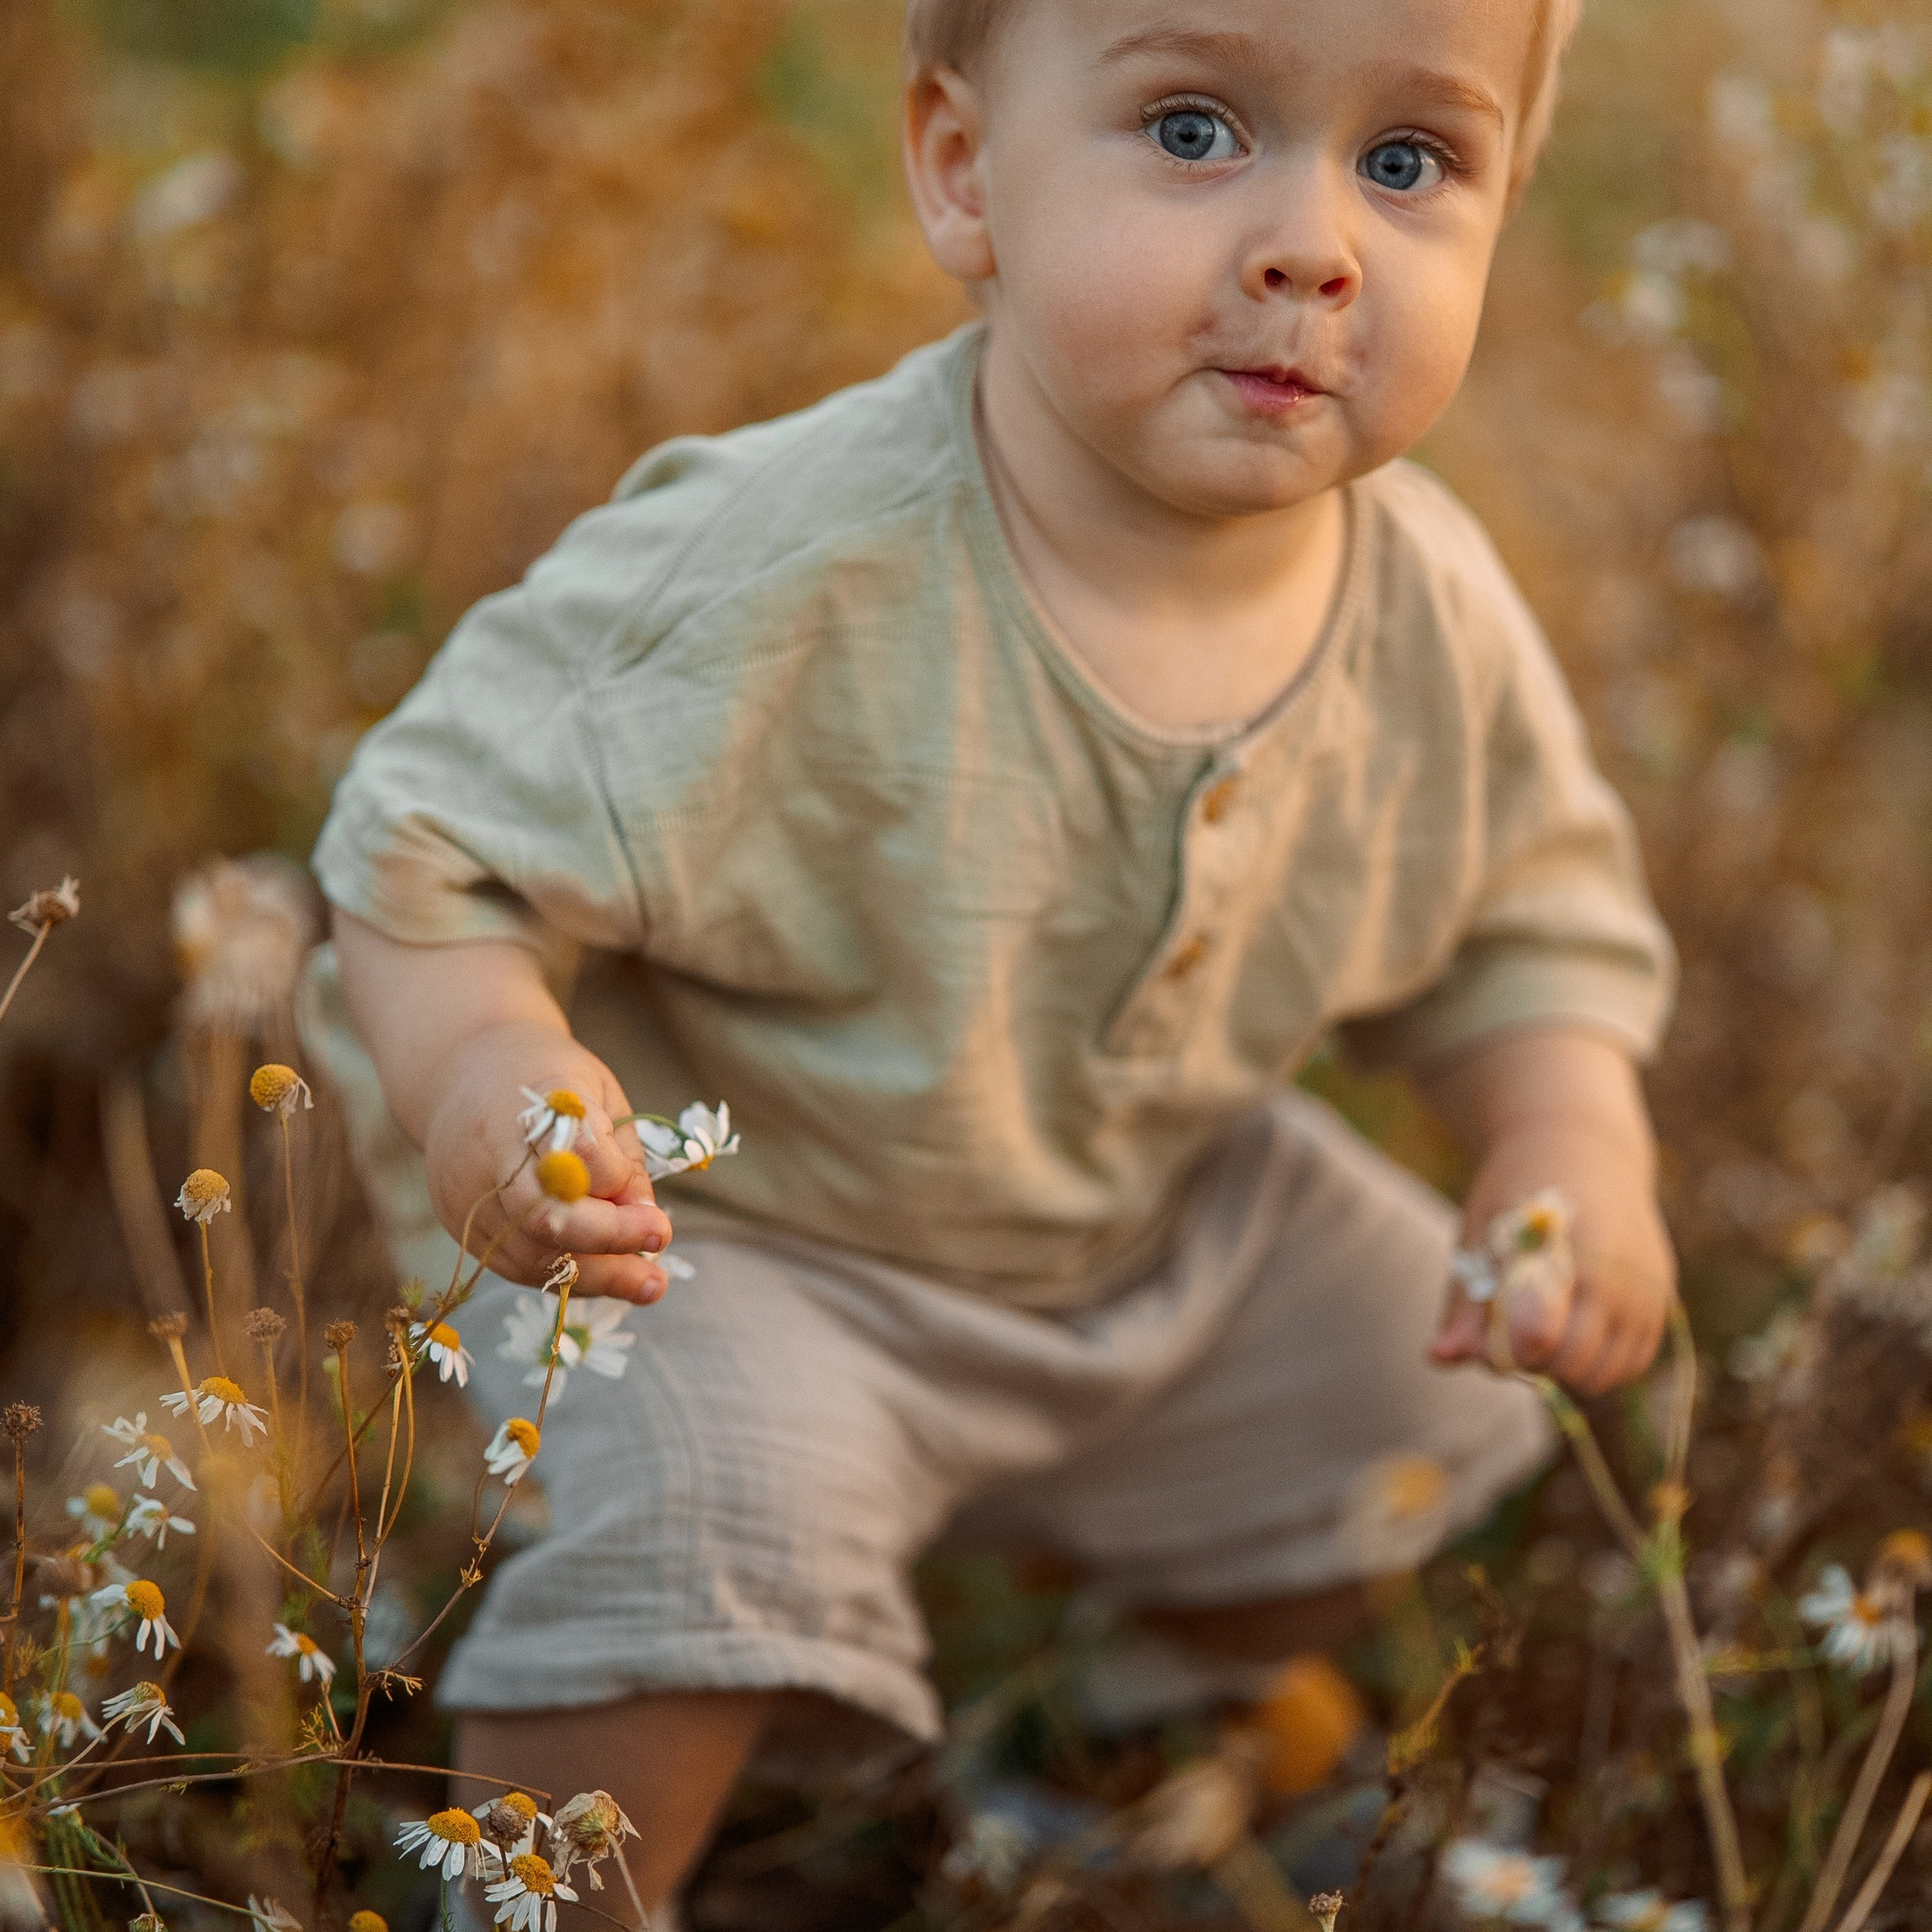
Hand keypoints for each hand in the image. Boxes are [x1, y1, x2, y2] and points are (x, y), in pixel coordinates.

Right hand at [421, 1018, 674, 1304]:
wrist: (461, 1068)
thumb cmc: (548, 1078)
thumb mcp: (600, 1095)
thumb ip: (623, 1157)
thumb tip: (647, 1221)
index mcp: (533, 1102)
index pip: (578, 1154)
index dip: (620, 1188)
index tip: (659, 1218)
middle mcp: (490, 1150)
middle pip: (544, 1216)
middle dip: (609, 1243)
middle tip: (658, 1263)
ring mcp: (467, 1190)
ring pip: (530, 1254)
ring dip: (596, 1277)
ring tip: (647, 1285)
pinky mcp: (456, 1218)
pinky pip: (512, 1263)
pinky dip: (563, 1276)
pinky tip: (603, 1275)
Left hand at [1429, 1120, 1675, 1395]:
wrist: (1582, 1146)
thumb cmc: (1517, 1192)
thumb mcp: (1479, 1237)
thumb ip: (1462, 1306)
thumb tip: (1439, 1360)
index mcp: (1557, 1252)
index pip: (1534, 1336)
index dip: (1500, 1350)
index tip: (1483, 1332)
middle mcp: (1613, 1275)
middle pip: (1569, 1366)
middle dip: (1529, 1361)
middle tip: (1508, 1326)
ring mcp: (1645, 1290)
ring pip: (1603, 1376)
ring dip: (1565, 1368)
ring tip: (1541, 1323)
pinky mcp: (1664, 1300)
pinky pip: (1632, 1364)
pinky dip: (1599, 1363)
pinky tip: (1572, 1326)